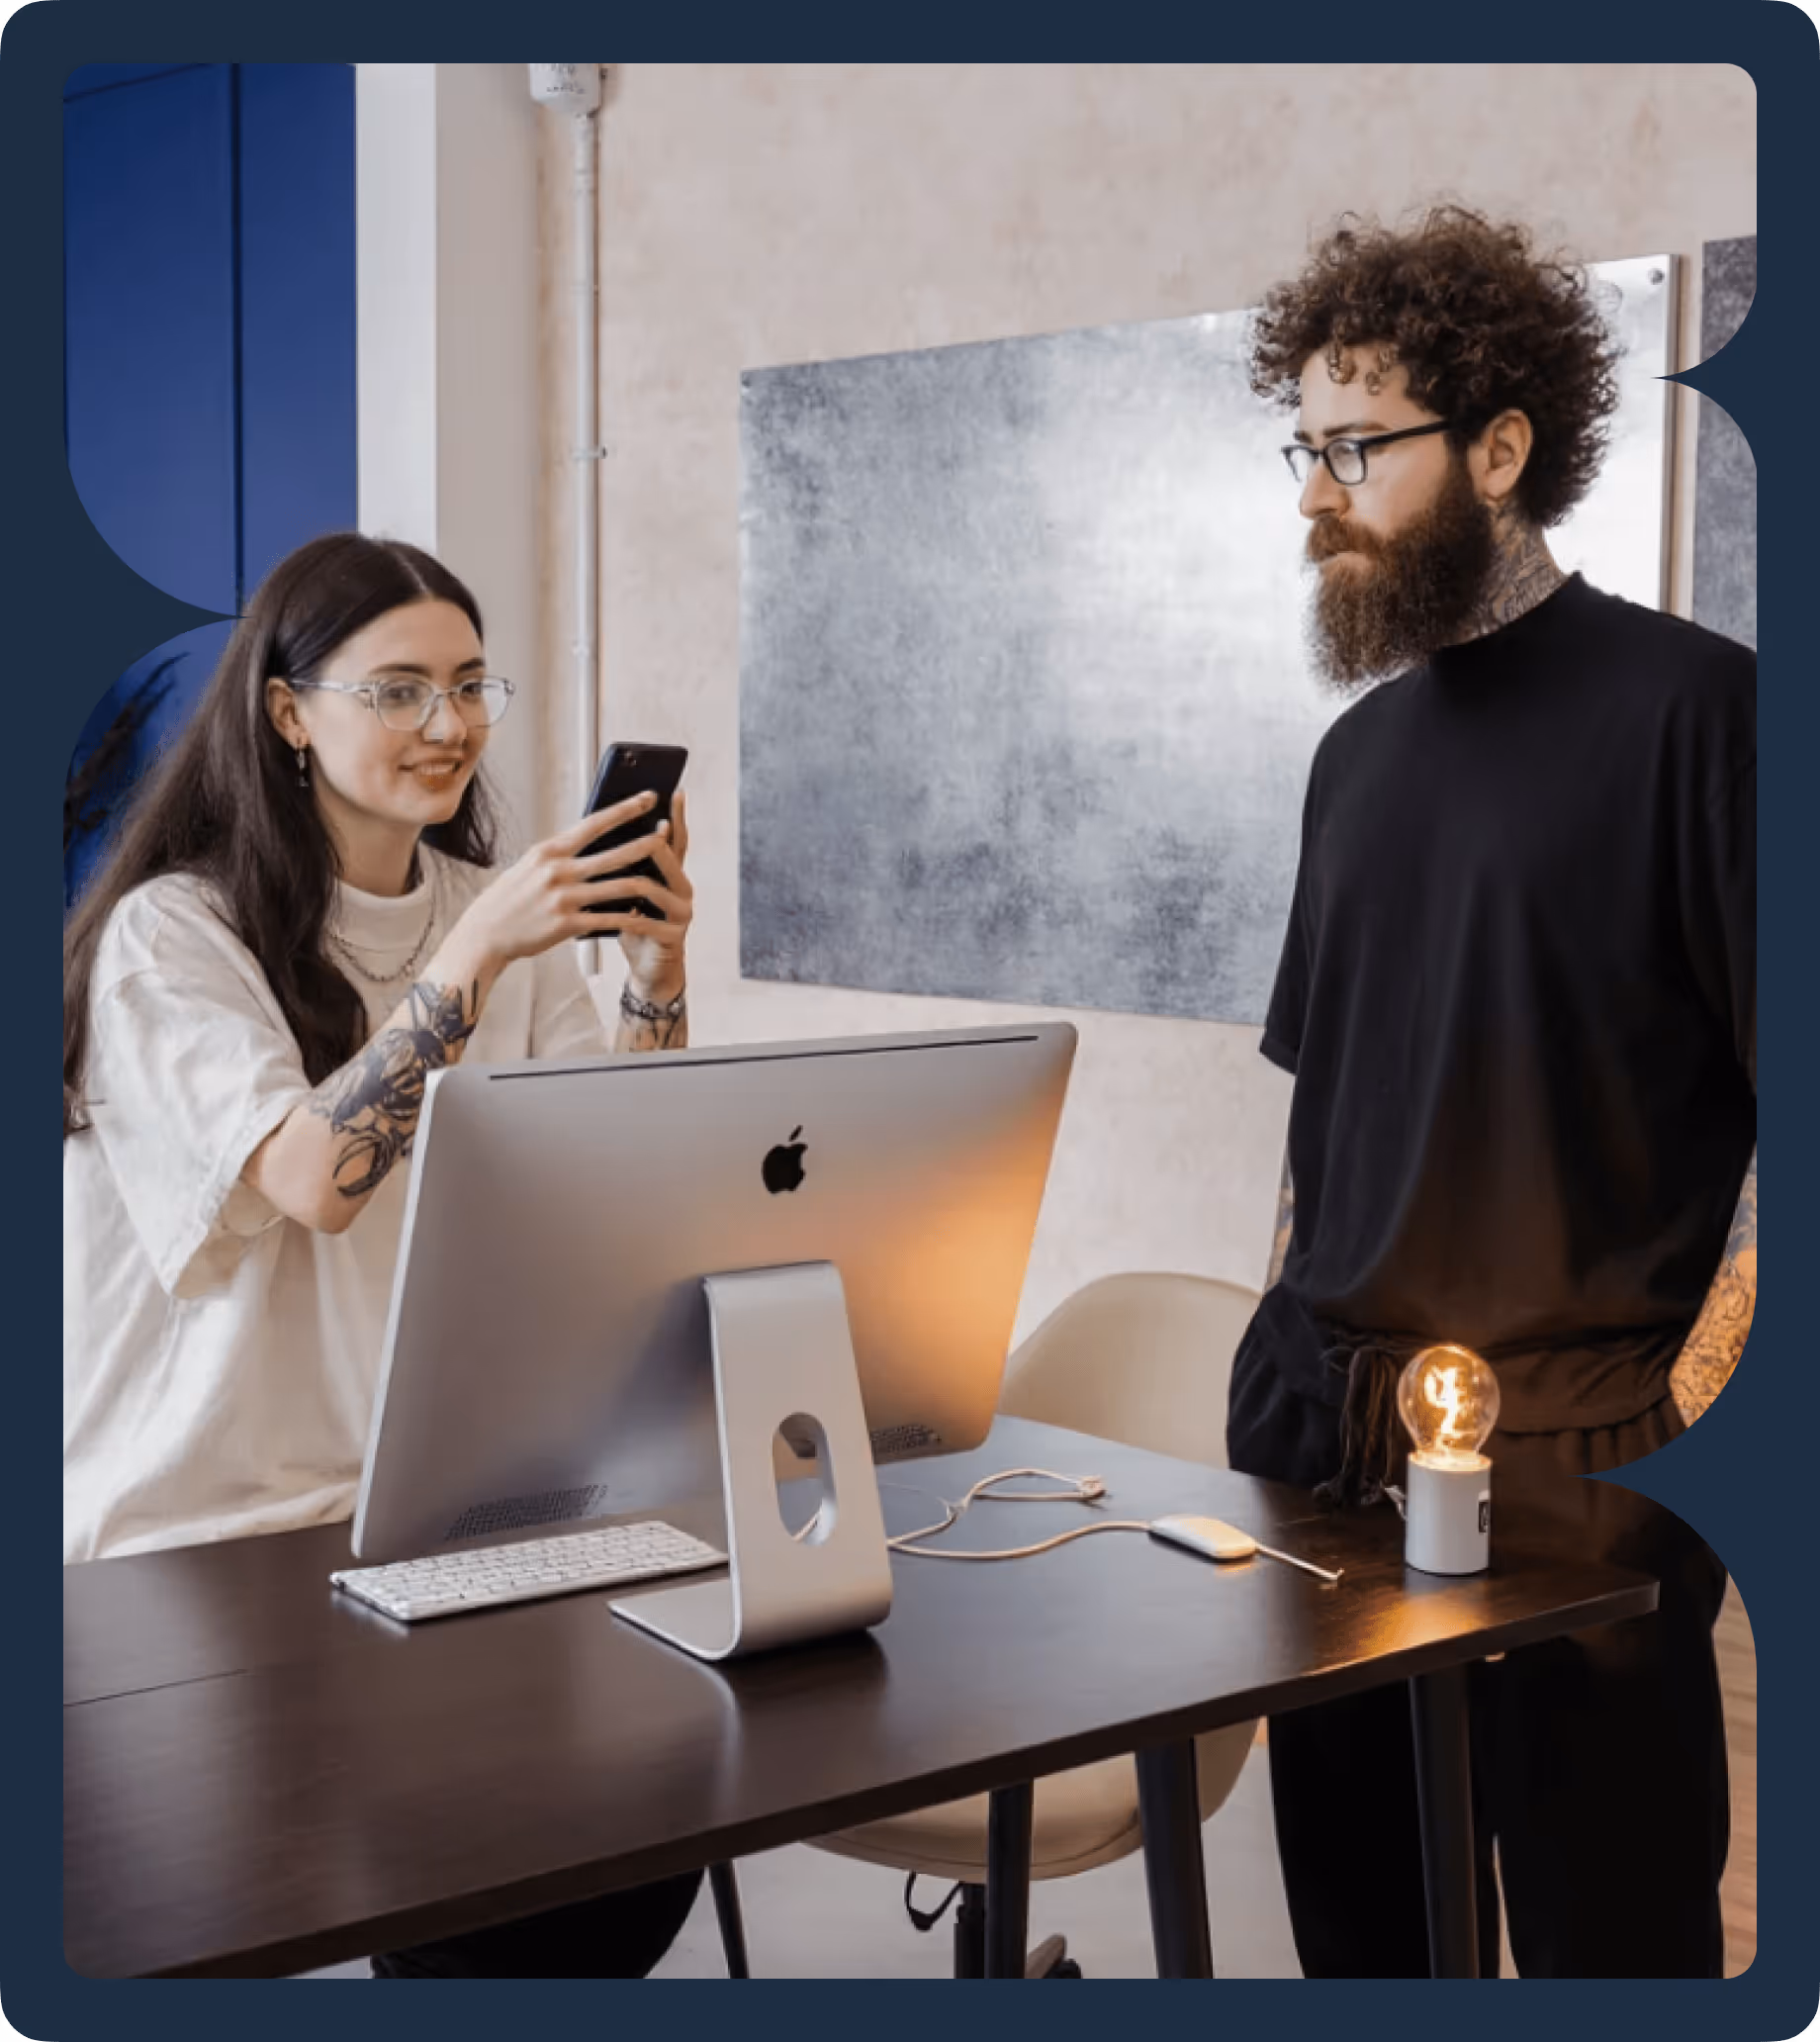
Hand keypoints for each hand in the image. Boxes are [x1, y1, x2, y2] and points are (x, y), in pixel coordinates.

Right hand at [444, 794, 680, 975]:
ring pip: (619, 886)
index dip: (625, 809)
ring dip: (646, 881)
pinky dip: (629, 917)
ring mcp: (564, 898)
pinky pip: (609, 919)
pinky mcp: (568, 925)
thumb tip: (590, 839)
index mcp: (549, 851)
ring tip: (665, 876)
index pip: (594, 823)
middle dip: (646, 842)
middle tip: (667, 833)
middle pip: (614, 853)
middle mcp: (558, 870)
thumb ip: (560, 855)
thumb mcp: (530, 866)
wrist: (485, 934)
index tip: (648, 798)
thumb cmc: (509, 899)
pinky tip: (643, 914)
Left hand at [615, 789, 693, 999]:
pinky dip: (630, 917)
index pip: (674, 838)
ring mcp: (681, 912)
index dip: (676, 816)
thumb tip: (601, 828)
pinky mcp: (673, 936)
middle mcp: (682, 888)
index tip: (674, 792)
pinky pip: (649, 922)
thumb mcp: (625, 890)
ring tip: (615, 871)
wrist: (648, 966)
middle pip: (669, 857)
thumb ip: (622, 865)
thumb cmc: (632, 923)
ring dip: (635, 879)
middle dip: (654, 841)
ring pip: (657, 888)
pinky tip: (615, 914)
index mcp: (670, 872)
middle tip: (645, 825)